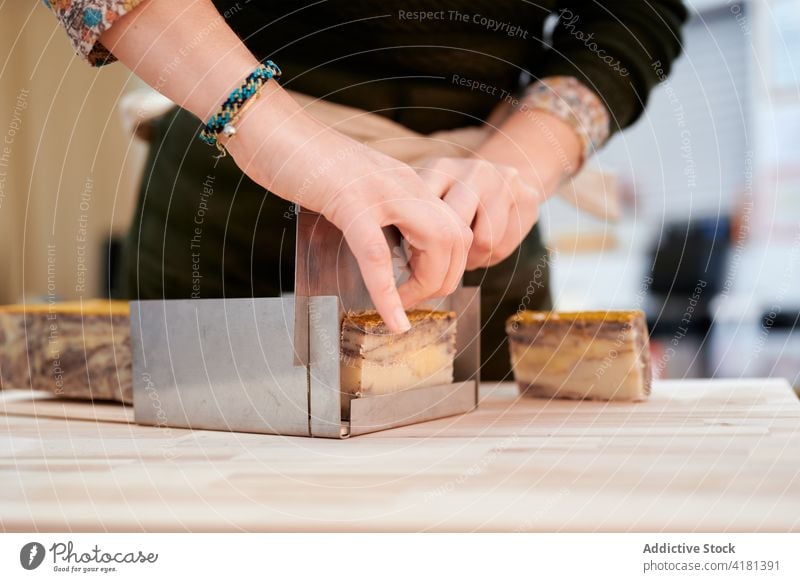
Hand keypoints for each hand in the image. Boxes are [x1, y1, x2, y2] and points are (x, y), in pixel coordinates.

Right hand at [97, 0, 471, 331]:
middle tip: (412, 304)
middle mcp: (404, 184)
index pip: (454, 228)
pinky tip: (392, 321)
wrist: (271, 126)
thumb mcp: (359, 184)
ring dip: (422, 287)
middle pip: (455, 239)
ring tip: (401, 311)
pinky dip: (388, 294)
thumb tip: (385, 243)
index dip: (447, 267)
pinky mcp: (349, 203)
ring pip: (433, 246)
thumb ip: (380, 208)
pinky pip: (378, 257)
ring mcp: (380, 192)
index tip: (418, 289)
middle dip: (442, 281)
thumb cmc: (304, 160)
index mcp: (407, 182)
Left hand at [418, 157, 542, 269]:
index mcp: (441, 168)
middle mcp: (473, 171)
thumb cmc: (455, 194)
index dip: (418, 245)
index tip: (412, 266)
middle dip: (446, 257)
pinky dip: (489, 258)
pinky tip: (482, 250)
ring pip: (482, 242)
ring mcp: (503, 182)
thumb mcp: (428, 195)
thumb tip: (387, 263)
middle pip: (456, 230)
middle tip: (439, 266)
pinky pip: (503, 247)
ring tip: (462, 257)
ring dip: (469, 260)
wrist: (508, 169)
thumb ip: (411, 218)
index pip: (424, 214)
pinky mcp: (527, 198)